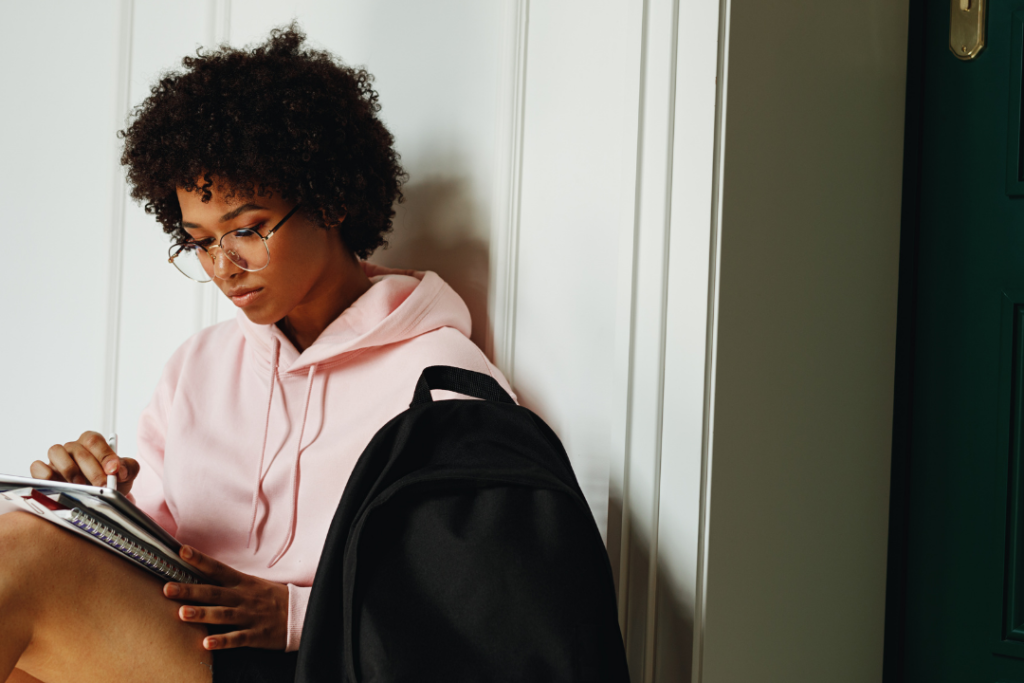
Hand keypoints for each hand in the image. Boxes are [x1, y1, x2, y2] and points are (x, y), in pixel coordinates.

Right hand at [30, 430, 139, 493]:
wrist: (99, 499)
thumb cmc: (109, 482)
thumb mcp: (124, 475)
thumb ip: (128, 468)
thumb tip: (120, 470)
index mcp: (91, 444)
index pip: (94, 440)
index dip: (104, 454)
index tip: (114, 470)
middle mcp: (73, 448)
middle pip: (78, 450)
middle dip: (93, 470)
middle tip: (103, 485)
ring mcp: (56, 459)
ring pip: (56, 451)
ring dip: (69, 469)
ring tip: (81, 485)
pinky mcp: (43, 472)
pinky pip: (38, 466)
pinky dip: (45, 473)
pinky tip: (57, 484)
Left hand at [164, 545, 288, 650]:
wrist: (301, 614)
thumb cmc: (273, 598)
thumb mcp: (254, 584)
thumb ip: (229, 583)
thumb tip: (203, 575)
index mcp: (243, 582)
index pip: (218, 569)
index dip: (200, 560)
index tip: (182, 551)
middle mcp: (244, 597)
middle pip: (214, 592)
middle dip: (191, 590)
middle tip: (168, 588)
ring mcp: (250, 616)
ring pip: (223, 614)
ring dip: (203, 613)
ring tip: (182, 613)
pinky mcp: (256, 634)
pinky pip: (237, 638)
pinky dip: (222, 641)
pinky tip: (207, 643)